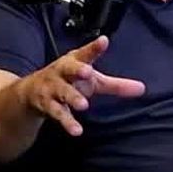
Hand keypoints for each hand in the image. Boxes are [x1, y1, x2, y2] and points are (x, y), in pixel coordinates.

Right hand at [17, 35, 145, 135]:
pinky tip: (76, 130)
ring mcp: (52, 89)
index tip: (103, 41)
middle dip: (77, 70)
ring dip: (72, 98)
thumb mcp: (92, 80)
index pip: (86, 53)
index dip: (94, 47)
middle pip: (69, 69)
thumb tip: (142, 89)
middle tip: (88, 72)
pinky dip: (67, 122)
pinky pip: (57, 113)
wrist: (30, 93)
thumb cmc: (68, 81)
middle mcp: (62, 72)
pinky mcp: (47, 105)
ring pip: (62, 93)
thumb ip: (116, 85)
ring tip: (84, 105)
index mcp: (75, 62)